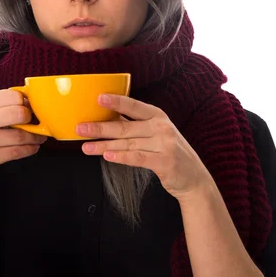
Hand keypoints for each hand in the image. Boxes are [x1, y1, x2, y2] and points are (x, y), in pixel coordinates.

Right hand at [0, 89, 46, 189]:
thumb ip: (0, 105)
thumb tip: (31, 100)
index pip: (13, 95)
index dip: (26, 103)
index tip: (31, 110)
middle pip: (19, 113)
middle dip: (32, 119)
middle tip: (35, 124)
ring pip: (21, 135)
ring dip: (35, 138)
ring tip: (38, 138)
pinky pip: (17, 151)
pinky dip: (30, 149)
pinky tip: (32, 148)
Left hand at [76, 94, 213, 201]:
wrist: (194, 178)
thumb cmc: (169, 151)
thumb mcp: (156, 132)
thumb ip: (135, 125)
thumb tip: (105, 118)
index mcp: (158, 115)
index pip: (134, 106)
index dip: (116, 101)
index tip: (98, 98)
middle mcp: (162, 127)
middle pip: (125, 127)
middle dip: (100, 128)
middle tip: (81, 128)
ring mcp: (164, 145)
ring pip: (127, 144)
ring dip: (103, 145)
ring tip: (86, 146)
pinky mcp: (164, 163)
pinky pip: (138, 158)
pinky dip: (121, 157)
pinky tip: (107, 156)